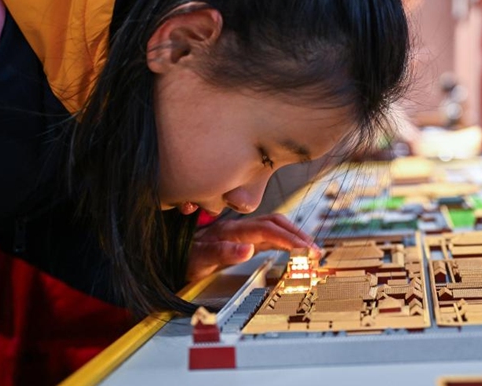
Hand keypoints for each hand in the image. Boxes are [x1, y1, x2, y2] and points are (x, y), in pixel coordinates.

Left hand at [186, 213, 320, 282]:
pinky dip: (284, 239)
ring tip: (310, 249)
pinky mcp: (241, 239)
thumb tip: (247, 249)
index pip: (267, 230)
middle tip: (315, 251)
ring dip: (293, 235)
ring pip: (273, 226)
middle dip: (297, 235)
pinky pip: (268, 234)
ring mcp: (240, 232)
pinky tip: (292, 247)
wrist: (166, 255)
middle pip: (275, 223)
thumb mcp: (197, 259)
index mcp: (230, 231)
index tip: (305, 250)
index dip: (288, 238)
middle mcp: (238, 228)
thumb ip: (220, 252)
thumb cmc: (181, 258)